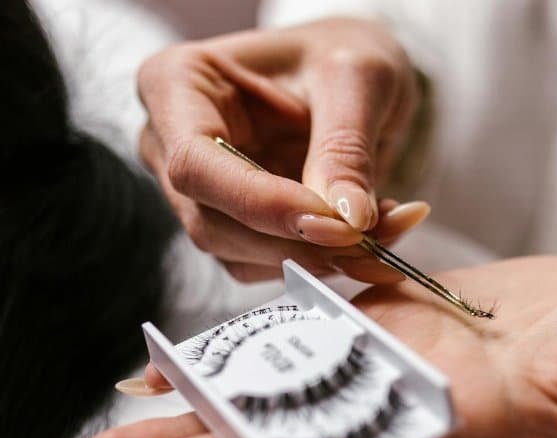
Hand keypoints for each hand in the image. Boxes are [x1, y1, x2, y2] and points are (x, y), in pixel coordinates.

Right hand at [137, 18, 421, 281]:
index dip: (261, 203)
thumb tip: (348, 219)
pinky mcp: (231, 226)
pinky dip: (322, 260)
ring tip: (385, 227)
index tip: (333, 222)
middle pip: (212, 222)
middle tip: (372, 237)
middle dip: (297, 241)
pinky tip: (367, 233)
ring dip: (316, 257)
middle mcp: (171, 144)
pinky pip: (268, 263)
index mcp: (177, 84)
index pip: (196, 164)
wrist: (348, 73)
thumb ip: (346, 146)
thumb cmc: (339, 54)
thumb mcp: (356, 76)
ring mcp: (198, 191)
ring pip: (238, 255)